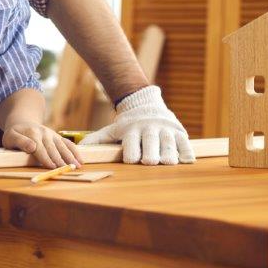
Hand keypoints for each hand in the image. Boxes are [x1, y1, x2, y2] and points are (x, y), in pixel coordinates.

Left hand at [2, 122, 84, 168]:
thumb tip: (32, 147)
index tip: (52, 166)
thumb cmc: (14, 134)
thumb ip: (20, 142)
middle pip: (53, 149)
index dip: (45, 158)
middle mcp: (44, 133)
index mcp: (32, 134)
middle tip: (66, 169)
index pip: (40, 148)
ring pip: (63, 146)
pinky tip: (80, 160)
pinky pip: (68, 144)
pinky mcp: (58, 137)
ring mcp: (52, 134)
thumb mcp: (10, 137)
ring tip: (76, 166)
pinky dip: (75, 151)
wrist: (22, 123)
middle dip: (60, 159)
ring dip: (70, 156)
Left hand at [79, 85, 194, 164]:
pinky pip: (184, 143)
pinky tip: (186, 160)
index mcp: (132, 130)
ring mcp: (165, 130)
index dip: (132, 152)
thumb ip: (98, 139)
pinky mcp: (179, 133)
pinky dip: (186, 152)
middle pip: (151, 142)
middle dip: (150, 153)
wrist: (145, 105)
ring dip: (168, 154)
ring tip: (167, 162)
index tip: (132, 160)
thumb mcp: (112, 129)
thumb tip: (81, 148)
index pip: (132, 142)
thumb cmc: (127, 124)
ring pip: (168, 143)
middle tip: (149, 161)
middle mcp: (149, 129)